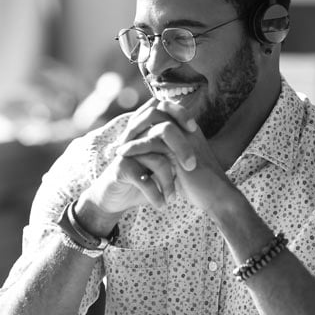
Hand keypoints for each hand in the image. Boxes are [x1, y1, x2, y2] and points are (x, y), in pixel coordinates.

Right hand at [75, 99, 193, 234]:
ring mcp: (128, 151)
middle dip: (182, 148)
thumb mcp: (160, 162)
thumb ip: (173, 148)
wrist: (116, 197)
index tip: (195, 129)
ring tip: (173, 198)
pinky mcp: (121, 167)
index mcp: (146, 131)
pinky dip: (156, 194)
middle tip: (191, 167)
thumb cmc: (142, 178)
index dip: (180, 114)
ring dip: (169, 182)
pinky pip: (144, 179)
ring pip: (156, 159)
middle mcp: (136, 137)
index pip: (164, 110)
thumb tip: (198, 138)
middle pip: (163, 130)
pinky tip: (162, 204)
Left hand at [115, 99, 234, 213]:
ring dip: (132, 132)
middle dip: (137, 120)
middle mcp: (187, 128)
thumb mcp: (181, 163)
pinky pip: (152, 140)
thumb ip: (169, 151)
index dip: (145, 116)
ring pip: (153, 121)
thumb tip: (151, 149)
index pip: (165, 108)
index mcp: (189, 128)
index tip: (131, 132)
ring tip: (119, 147)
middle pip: (157, 107)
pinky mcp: (180, 151)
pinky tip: (123, 154)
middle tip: (123, 136)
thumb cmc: (199, 184)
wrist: (216, 197)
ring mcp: (185, 137)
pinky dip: (135, 146)